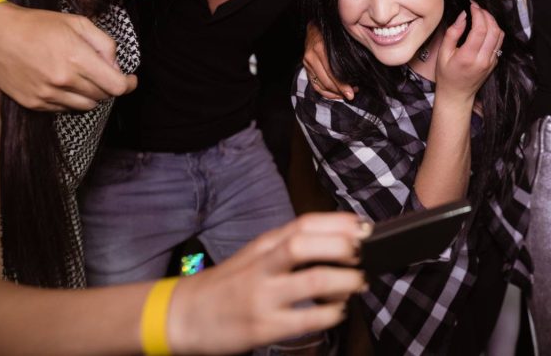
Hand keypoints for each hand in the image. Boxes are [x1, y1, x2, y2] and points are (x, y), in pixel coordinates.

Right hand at [0, 1, 134, 110]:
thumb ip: (104, 44)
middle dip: (108, 85)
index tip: (130, 80)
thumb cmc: (37, 24)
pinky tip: (64, 84)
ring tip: (83, 78)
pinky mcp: (33, 103)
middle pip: (103, 96)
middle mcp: (62, 80)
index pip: (116, 86)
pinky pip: (64, 109)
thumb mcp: (77, 22)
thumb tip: (116, 65)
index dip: (128, 84)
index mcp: (76, 57)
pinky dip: (71, 99)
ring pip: (86, 106)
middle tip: (101, 72)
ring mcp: (46, 94)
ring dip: (91, 94)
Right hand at [169, 213, 368, 353]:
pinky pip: (306, 320)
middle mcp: (263, 266)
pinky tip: (338, 312)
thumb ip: (290, 246)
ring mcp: (262, 296)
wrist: (185, 314)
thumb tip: (339, 239)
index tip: (364, 227)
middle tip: (361, 256)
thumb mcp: (256, 254)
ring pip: (312, 281)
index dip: (338, 222)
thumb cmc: (230, 282)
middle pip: (305, 244)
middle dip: (341, 247)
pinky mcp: (263, 327)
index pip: (304, 223)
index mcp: (264, 245)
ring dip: (345, 282)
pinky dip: (331, 314)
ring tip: (357, 284)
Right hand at [303, 23, 354, 100]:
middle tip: (352, 95)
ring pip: (320, 85)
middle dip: (340, 91)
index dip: (343, 86)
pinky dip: (325, 92)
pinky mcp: (306, 67)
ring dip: (334, 93)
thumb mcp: (341, 38)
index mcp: (321, 48)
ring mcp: (307, 62)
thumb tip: (362, 69)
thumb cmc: (332, 31)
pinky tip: (335, 94)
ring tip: (346, 94)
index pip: (333, 73)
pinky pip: (315, 84)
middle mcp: (311, 56)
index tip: (353, 93)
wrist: (315, 25)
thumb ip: (347, 52)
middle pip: (326, 81)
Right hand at [435, 1, 503, 102]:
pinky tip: (485, 26)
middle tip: (476, 7)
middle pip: (493, 30)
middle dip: (486, 14)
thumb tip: (463, 16)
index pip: (479, 29)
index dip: (478, 13)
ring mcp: (491, 62)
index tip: (472, 5)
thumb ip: (453, 33)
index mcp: (468, 57)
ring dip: (492, 21)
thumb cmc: (446, 75)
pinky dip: (494, 30)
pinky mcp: (494, 62)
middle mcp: (483, 59)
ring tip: (481, 14)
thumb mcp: (443, 53)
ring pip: (499, 35)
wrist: (457, 95)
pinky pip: (499, 42)